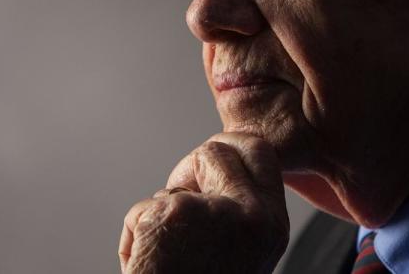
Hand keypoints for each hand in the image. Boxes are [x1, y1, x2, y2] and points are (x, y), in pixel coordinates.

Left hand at [119, 132, 288, 273]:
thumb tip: (212, 167)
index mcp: (273, 225)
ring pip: (175, 181)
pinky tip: (145, 264)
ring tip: (163, 251)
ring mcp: (215, 211)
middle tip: (180, 190)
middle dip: (196, 161)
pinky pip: (143, 210)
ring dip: (160, 208)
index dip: (229, 152)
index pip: (260, 151)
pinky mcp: (174, 215)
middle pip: (221, 147)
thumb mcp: (241, 251)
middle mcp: (253, 214)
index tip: (209, 168)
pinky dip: (135, 234)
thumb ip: (238, 211)